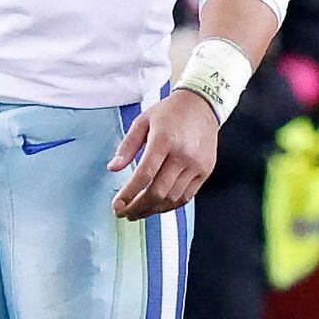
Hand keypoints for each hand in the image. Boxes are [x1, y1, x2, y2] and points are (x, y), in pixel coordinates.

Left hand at [109, 92, 218, 218]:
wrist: (202, 105)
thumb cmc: (170, 113)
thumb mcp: (142, 121)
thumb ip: (127, 146)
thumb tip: (113, 168)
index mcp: (164, 140)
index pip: (145, 175)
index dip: (129, 194)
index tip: (117, 205)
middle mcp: (183, 154)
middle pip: (158, 192)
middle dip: (138, 207)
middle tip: (124, 213)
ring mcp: (196, 165)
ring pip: (172, 198)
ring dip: (152, 210)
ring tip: (137, 212)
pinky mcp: (205, 171)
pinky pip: (186, 197)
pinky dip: (169, 206)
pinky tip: (156, 206)